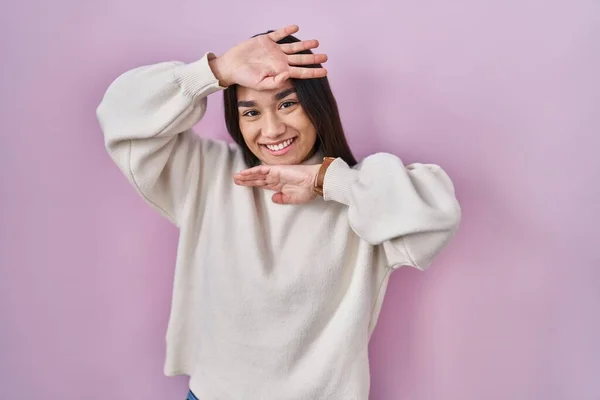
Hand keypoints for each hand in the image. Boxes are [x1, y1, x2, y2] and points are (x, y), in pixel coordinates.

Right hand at [209, 25, 327, 89]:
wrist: (230, 67)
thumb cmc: (244, 78)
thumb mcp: (260, 84)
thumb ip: (275, 81)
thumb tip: (288, 75)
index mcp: (280, 71)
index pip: (301, 72)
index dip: (313, 72)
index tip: (325, 72)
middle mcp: (279, 61)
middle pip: (300, 59)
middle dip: (313, 58)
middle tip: (326, 57)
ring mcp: (273, 50)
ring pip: (293, 47)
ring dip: (304, 44)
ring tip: (316, 42)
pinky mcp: (265, 40)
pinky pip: (278, 34)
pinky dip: (287, 31)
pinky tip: (295, 28)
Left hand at [233, 164, 320, 204]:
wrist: (314, 183)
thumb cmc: (307, 191)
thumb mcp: (292, 198)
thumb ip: (282, 198)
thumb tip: (273, 199)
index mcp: (279, 186)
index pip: (262, 185)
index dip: (252, 185)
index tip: (244, 185)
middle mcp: (276, 179)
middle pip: (257, 179)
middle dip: (246, 180)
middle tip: (235, 180)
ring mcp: (275, 173)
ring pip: (257, 174)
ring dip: (246, 176)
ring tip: (236, 177)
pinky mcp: (276, 169)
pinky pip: (261, 170)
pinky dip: (252, 171)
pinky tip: (244, 173)